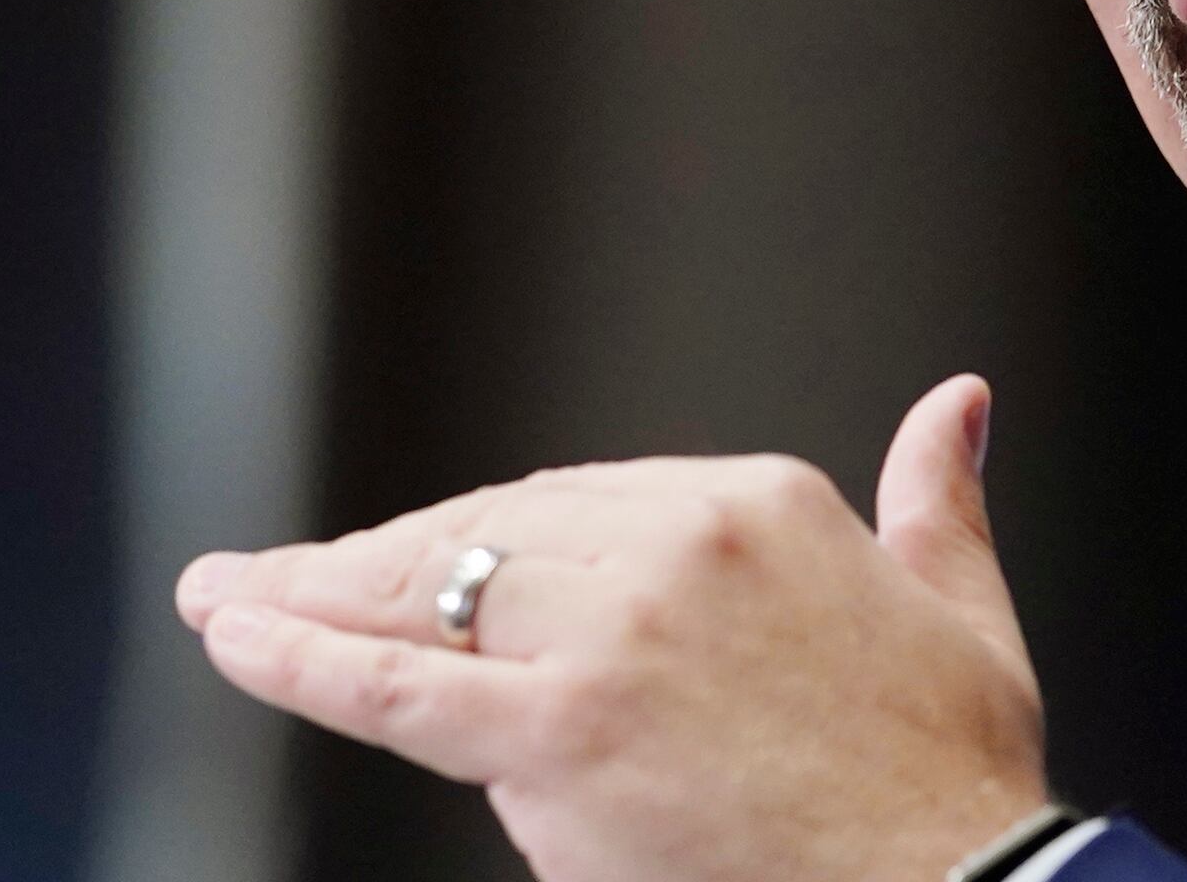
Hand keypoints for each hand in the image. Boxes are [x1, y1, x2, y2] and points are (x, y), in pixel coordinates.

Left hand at [176, 373, 1053, 881]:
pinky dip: (298, 656)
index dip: (484, 542)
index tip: (425, 562)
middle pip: (483, 538)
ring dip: (304, 597)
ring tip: (226, 596)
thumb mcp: (959, 610)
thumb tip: (959, 405)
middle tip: (279, 578)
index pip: (573, 500)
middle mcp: (673, 544)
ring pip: (425, 598)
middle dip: (373, 565)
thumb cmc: (954, 781)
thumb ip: (936, 500)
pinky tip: (236, 635)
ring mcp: (610, 636)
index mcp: (756, 501)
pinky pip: (395, 686)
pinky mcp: (559, 733)